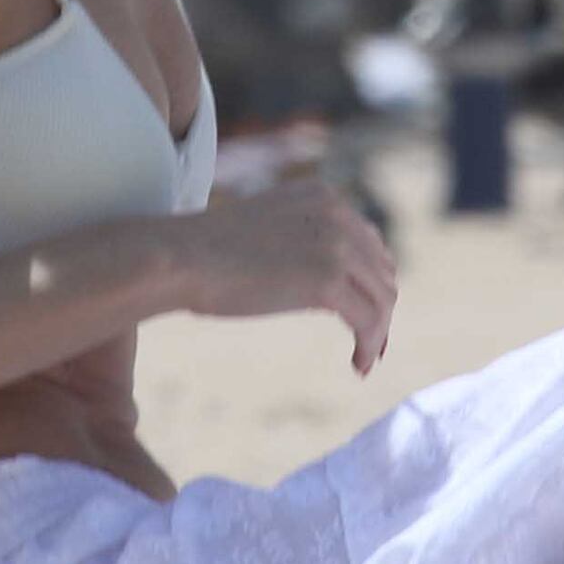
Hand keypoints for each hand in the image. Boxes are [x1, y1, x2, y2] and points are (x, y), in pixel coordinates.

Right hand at [158, 179, 398, 376]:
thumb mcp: (267, 230)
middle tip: (370, 343)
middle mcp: (338, 215)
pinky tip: (357, 365)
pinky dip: (368, 346)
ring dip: (377, 333)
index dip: (373, 283)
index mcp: (324, 198)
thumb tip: (321, 280)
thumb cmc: (207, 252)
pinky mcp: (327, 281)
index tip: (365, 314)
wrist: (182, 258)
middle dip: (381, 310)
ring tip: (364, 358)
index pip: (370, 245)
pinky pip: (368, 322)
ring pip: (382, 300)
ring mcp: (335, 246)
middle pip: (382, 272)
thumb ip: (299, 240)